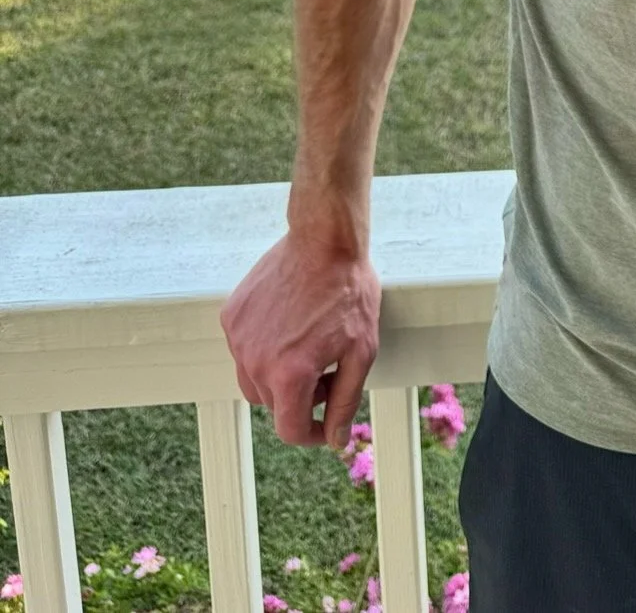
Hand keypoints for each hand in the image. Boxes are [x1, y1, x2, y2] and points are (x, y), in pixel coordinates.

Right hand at [220, 230, 381, 447]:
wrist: (323, 238)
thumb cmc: (349, 291)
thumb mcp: (362, 350)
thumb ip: (346, 401)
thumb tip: (335, 440)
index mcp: (289, 375)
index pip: (291, 430)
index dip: (314, 433)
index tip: (329, 422)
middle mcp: (255, 362)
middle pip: (275, 405)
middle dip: (302, 397)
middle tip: (329, 367)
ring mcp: (238, 338)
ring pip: (254, 381)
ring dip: (278, 376)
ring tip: (308, 345)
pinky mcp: (231, 316)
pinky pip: (243, 350)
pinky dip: (263, 347)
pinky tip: (288, 323)